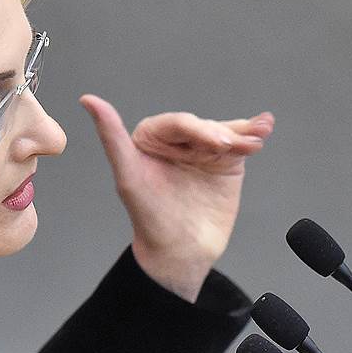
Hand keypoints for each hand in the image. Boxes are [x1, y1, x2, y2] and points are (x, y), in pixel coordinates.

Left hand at [79, 93, 274, 302]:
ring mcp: (203, 150)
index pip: (176, 124)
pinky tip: (264, 126)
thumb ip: (111, 136)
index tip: (215, 142)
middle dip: (221, 134)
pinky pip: (240, 144)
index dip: (196, 129)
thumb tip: (88, 99)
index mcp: (149, 137)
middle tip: (234, 145)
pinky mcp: (225, 162)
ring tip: (257, 134)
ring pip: (225, 132)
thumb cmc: (148, 217)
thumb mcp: (128, 175)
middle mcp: (176, 140)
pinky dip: (252, 134)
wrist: (180, 253)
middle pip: (203, 127)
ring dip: (242, 131)